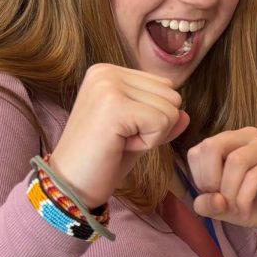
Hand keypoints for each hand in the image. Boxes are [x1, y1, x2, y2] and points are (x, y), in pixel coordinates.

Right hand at [49, 64, 189, 206]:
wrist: (70, 185)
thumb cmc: (102, 160)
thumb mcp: (139, 134)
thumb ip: (162, 119)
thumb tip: (186, 114)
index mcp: (108, 71)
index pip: (165, 87)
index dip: (153, 118)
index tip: (122, 131)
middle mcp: (106, 72)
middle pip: (172, 97)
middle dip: (155, 126)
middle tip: (120, 138)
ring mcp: (108, 86)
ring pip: (170, 110)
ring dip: (151, 136)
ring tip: (119, 142)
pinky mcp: (114, 106)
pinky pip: (161, 123)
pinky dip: (147, 143)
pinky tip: (120, 146)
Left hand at [186, 128, 256, 236]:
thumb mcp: (225, 208)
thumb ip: (208, 204)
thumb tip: (208, 198)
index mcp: (230, 141)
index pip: (198, 150)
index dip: (198, 178)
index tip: (213, 196)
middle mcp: (248, 137)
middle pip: (213, 145)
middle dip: (210, 179)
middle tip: (220, 201)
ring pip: (235, 160)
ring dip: (230, 192)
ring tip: (236, 209)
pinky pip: (255, 176)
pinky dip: (245, 199)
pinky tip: (246, 211)